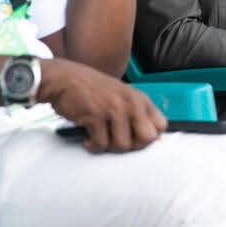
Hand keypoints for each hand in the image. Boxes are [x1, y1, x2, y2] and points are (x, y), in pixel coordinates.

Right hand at [42, 58, 166, 153]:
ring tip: (99, 137)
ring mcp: (114, 109)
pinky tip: (87, 138)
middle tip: (116, 141)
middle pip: (147, 139)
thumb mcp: (121, 96)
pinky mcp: (96, 116)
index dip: (149, 137)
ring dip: (108, 147)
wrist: (64, 79)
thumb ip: (137, 113)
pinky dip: (92, 146)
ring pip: (122, 145)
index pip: (161, 125)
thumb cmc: (91, 90)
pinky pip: (100, 144)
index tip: (134, 138)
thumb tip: (156, 139)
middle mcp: (130, 103)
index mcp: (139, 98)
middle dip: (132, 146)